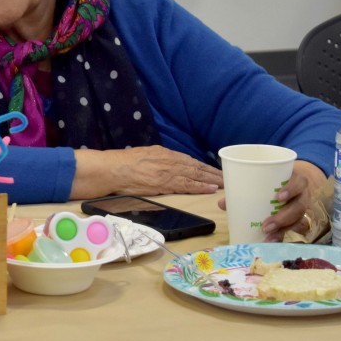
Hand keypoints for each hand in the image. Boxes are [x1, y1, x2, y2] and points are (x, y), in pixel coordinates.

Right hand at [71, 145, 222, 198]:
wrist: (112, 169)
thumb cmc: (123, 164)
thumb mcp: (144, 155)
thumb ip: (158, 159)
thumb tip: (167, 165)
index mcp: (164, 153)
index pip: (188, 160)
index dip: (203, 166)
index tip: (214, 170)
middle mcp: (169, 160)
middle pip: (196, 166)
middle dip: (212, 172)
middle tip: (227, 177)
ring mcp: (168, 171)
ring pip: (195, 175)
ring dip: (211, 179)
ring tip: (224, 183)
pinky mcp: (164, 183)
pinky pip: (186, 185)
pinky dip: (200, 186)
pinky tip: (210, 188)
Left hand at [216, 160, 327, 241]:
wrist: (293, 185)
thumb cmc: (274, 182)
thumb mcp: (263, 181)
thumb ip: (243, 189)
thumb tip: (222, 204)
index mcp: (295, 180)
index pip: (299, 183)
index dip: (291, 189)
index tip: (278, 197)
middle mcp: (303, 195)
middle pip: (299, 206)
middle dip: (283, 217)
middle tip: (266, 225)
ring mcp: (303, 209)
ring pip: (298, 220)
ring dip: (282, 229)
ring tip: (268, 235)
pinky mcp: (300, 220)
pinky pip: (295, 230)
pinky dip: (283, 236)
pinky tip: (273, 241)